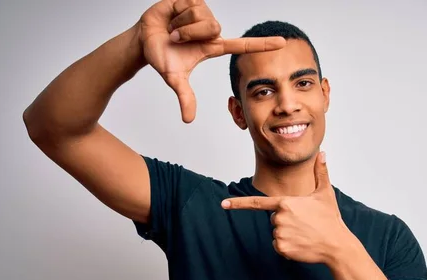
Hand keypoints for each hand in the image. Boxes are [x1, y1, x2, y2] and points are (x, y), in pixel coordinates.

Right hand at [138, 0, 285, 122]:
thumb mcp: (174, 78)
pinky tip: (172, 16)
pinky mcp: (192, 0)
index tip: (283, 43)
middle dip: (190, 35)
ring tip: (174, 29)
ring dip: (183, 26)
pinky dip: (178, 15)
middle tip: (177, 40)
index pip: (243, 45)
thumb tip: (188, 120)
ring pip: (202, 18)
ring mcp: (203, 13)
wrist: (143, 40)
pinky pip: (191, 6)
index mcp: (213, 46)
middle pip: (214, 28)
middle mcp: (212, 29)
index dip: (262, 45)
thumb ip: (185, 97)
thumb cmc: (162, 57)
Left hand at [221, 152, 351, 264]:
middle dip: (287, 220)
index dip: (239, 204)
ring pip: (276, 233)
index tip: (223, 204)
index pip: (257, 202)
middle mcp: (279, 217)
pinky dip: (288, 247)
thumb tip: (323, 153)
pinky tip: (302, 244)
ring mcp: (280, 233)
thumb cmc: (331, 219)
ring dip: (288, 234)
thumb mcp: (325, 193)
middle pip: (274, 218)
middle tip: (305, 223)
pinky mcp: (282, 248)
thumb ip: (321, 172)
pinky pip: (278, 246)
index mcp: (285, 202)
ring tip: (305, 234)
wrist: (337, 244)